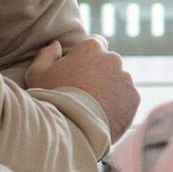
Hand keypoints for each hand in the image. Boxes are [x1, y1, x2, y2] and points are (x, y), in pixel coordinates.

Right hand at [26, 35, 141, 133]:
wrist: (73, 127)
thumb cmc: (52, 98)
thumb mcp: (38, 74)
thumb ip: (47, 54)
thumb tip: (56, 45)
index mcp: (91, 47)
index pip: (94, 44)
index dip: (86, 58)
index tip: (79, 72)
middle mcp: (113, 58)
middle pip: (108, 64)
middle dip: (99, 74)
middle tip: (84, 93)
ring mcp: (126, 78)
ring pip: (119, 82)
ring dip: (110, 90)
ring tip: (94, 108)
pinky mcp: (134, 98)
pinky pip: (127, 100)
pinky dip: (119, 106)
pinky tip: (104, 116)